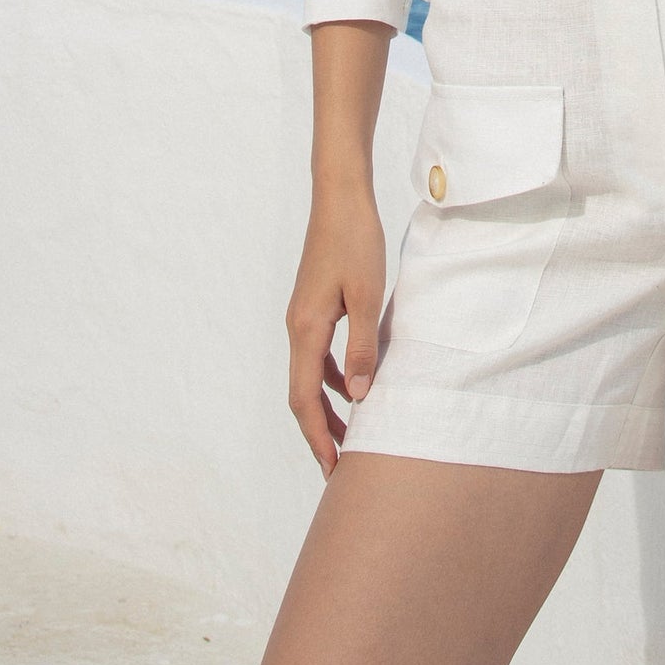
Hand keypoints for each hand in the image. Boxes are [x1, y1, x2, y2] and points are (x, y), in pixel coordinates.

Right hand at [286, 182, 386, 474]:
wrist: (339, 195)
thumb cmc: (356, 240)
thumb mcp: (367, 295)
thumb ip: (362, 347)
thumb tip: (358, 396)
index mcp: (306, 328)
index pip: (304, 399)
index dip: (318, 437)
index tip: (333, 469)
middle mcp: (297, 326)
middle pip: (301, 394)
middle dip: (319, 432)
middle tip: (340, 467)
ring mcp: (302, 316)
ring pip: (308, 376)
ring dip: (326, 408)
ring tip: (351, 435)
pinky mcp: (313, 305)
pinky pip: (316, 355)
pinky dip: (330, 378)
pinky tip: (351, 386)